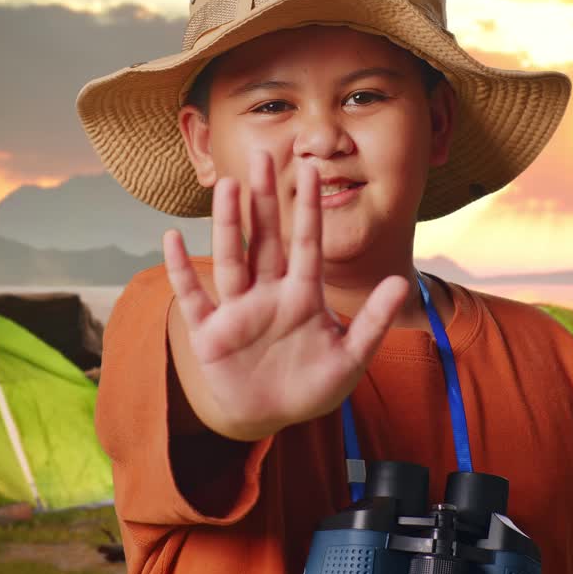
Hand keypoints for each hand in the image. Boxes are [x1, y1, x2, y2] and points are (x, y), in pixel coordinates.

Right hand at [162, 152, 408, 440]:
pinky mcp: (210, 332)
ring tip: (227, 186)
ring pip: (231, 259)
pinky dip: (181, 271)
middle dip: (264, 199)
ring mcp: (237, 310)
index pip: (306, 243)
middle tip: (260, 155)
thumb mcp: (351, 356)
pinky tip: (171, 239)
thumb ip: (374, 320)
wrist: (271, 417)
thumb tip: (401, 282)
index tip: (311, 169)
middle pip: (265, 239)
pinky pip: (192, 297)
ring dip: (228, 224)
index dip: (308, 208)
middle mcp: (267, 293)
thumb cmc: (311, 385)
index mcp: (302, 294)